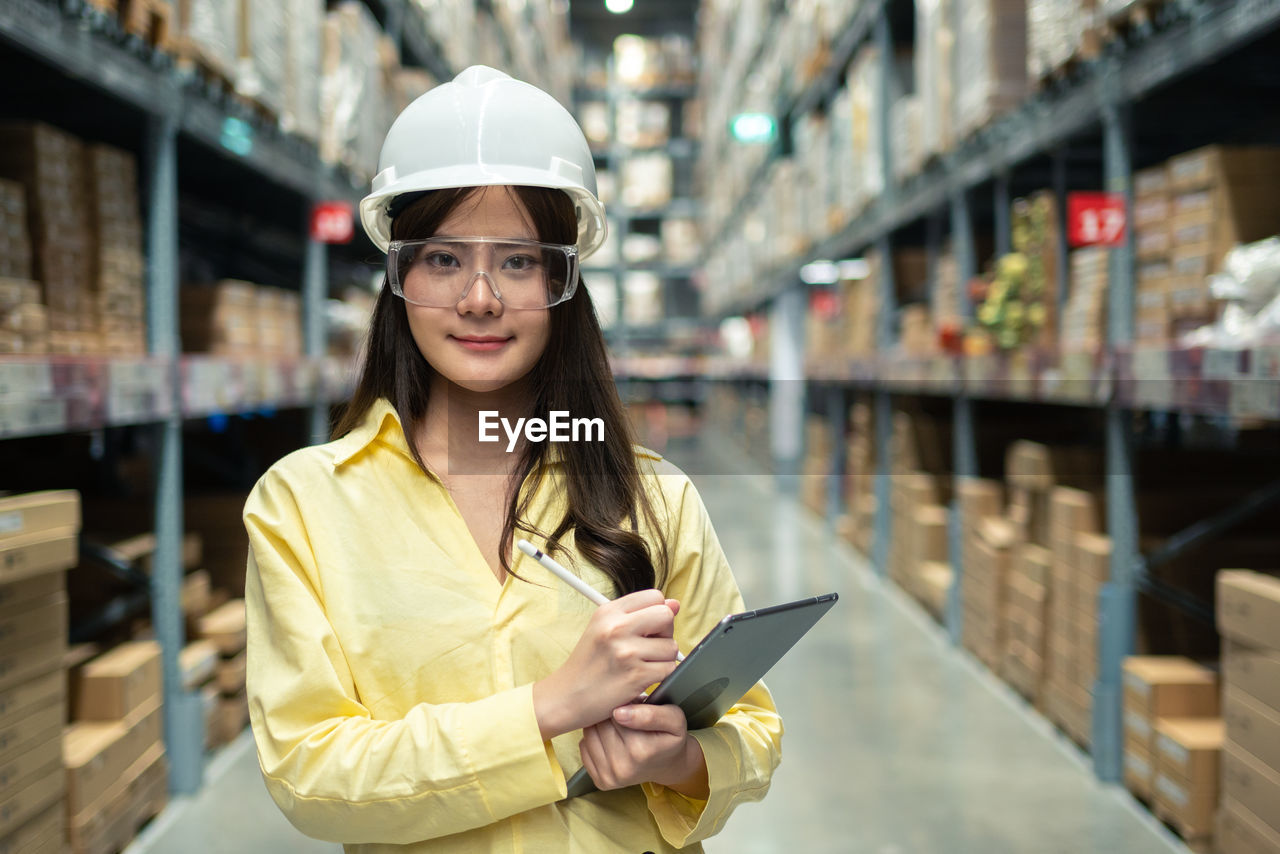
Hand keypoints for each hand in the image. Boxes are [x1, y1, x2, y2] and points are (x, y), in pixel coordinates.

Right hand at [533, 590, 679, 738]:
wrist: (566, 697)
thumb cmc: (588, 664)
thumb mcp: (604, 629)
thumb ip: (638, 614)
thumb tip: (675, 603)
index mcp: (608, 611)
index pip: (655, 596)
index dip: (657, 612)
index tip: (648, 628)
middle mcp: (616, 627)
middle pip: (666, 616)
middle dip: (665, 632)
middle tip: (649, 646)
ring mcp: (627, 652)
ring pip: (671, 646)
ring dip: (663, 659)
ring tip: (641, 665)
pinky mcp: (636, 676)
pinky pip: (668, 669)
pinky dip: (660, 676)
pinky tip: (642, 679)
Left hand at [578, 702, 708, 797]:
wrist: (668, 764)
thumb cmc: (669, 737)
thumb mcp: (674, 718)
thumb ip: (652, 713)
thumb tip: (619, 713)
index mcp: (640, 750)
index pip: (614, 712)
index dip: (622, 704)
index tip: (633, 706)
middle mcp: (623, 768)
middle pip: (600, 723)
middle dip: (611, 715)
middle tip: (627, 717)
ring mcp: (611, 777)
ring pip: (589, 733)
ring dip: (601, 726)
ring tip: (619, 728)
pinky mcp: (602, 782)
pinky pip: (584, 748)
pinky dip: (595, 740)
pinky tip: (611, 741)